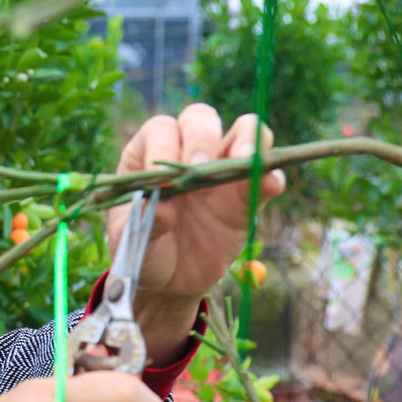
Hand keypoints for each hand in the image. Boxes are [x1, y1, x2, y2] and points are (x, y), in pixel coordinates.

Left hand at [109, 104, 286, 301]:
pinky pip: (266, 176)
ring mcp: (220, 171)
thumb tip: (158, 205)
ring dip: (248, 140)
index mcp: (148, 155)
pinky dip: (271, 175)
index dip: (163, 146)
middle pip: (201, 119)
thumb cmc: (142, 250)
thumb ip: (142, 221)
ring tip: (244, 161)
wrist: (168, 281)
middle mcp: (186, 153)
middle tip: (198, 167)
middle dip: (201, 137)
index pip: (161, 130)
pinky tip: (270, 184)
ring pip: (243, 132)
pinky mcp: (245, 197)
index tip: (159, 180)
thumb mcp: (130, 239)